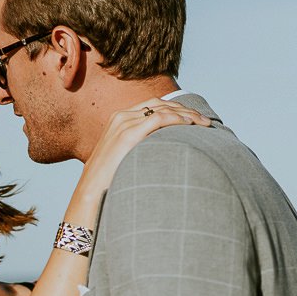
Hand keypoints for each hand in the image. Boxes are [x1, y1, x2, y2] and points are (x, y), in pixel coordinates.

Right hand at [78, 99, 211, 199]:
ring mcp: (123, 124)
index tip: (195, 118)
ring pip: (162, 109)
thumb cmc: (108, 179)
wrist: (91, 191)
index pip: (153, 105)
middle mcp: (121, 117)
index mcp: (119, 119)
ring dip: (186, 114)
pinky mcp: (128, 134)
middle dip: (186, 110)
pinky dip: (176, 119)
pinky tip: (189, 125)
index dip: (176, 109)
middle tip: (205, 121)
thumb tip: (160, 152)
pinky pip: (158, 119)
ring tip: (203, 123)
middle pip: (160, 104)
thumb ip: (138, 147)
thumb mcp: (124, 157)